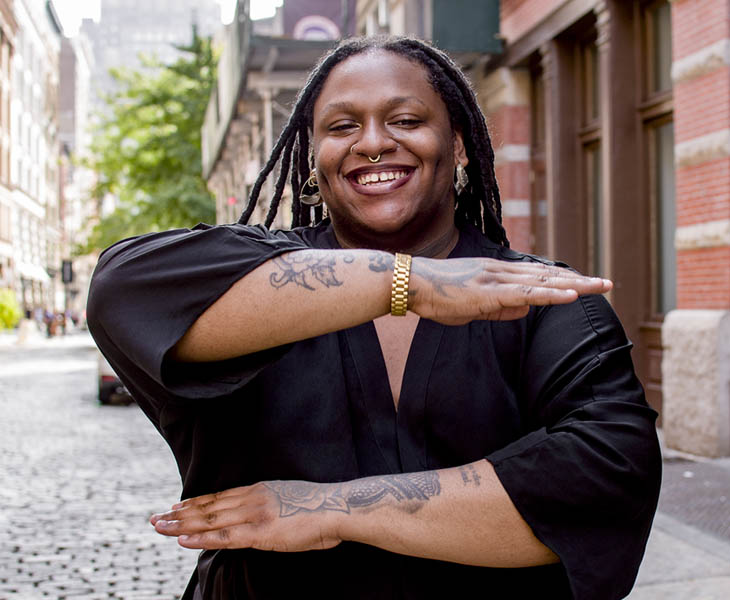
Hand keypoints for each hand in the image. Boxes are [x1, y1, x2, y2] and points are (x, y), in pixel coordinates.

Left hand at [150, 481, 342, 550]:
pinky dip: (201, 538)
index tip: (175, 507)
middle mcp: (251, 498)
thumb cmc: (320, 508)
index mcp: (258, 490)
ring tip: (159, 528)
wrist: (337, 507)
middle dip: (179, 514)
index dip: (194, 503)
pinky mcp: (260, 532)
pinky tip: (183, 540)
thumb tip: (260, 515)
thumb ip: (270, 506)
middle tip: (156, 518)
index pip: (218, 497)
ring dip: (181, 525)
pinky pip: (224, 537)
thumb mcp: (289, 499)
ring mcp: (254, 514)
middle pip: (208, 507)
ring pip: (210, 520)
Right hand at [410, 257, 611, 324]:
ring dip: (575, 285)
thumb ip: (499, 308)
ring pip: (544, 282)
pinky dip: (552, 295)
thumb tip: (525, 311)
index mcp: (496, 273)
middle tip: (607, 283)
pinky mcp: (491, 292)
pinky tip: (573, 295)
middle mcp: (501, 271)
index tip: (584, 282)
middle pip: (547, 275)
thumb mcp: (471, 306)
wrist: (412, 284)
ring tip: (602, 286)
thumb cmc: (436, 296)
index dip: (562, 279)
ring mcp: (497, 279)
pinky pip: (528, 293)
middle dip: (579, 280)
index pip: (536, 275)